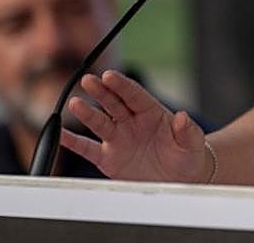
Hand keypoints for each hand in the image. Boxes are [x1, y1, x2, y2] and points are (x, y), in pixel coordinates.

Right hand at [61, 70, 209, 182]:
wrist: (179, 179)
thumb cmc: (186, 155)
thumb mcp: (192, 143)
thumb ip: (188, 130)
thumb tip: (183, 116)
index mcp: (151, 112)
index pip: (134, 95)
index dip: (121, 85)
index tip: (110, 75)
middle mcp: (131, 122)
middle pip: (113, 103)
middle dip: (101, 91)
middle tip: (88, 80)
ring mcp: (118, 138)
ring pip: (99, 122)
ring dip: (86, 113)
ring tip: (74, 103)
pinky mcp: (109, 158)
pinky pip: (89, 148)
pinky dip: (74, 142)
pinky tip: (61, 134)